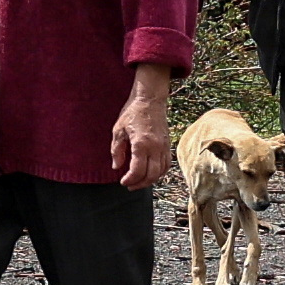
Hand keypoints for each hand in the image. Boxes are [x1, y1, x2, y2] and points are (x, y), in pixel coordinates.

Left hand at [110, 72, 177, 187]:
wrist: (150, 99)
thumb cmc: (133, 112)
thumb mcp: (118, 130)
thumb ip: (117, 150)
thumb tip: (117, 167)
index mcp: (141, 144)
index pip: (138, 170)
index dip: (130, 180)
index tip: (123, 181)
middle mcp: (155, 148)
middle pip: (151, 175)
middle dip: (139, 184)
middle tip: (129, 185)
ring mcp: (164, 147)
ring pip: (160, 172)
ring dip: (149, 180)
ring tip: (139, 182)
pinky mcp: (168, 145)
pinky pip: (166, 165)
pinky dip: (159, 173)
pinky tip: (151, 174)